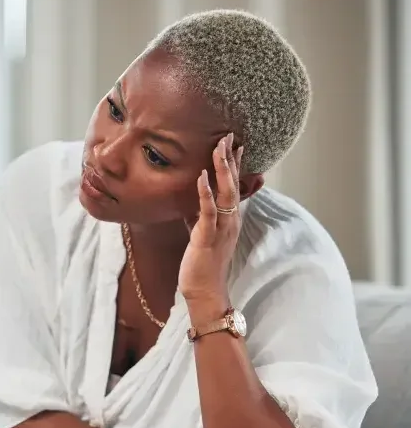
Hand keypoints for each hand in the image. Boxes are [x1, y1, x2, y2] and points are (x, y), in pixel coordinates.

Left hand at [179, 133, 242, 305]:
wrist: (205, 292)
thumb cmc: (202, 265)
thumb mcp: (201, 236)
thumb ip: (200, 218)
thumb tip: (192, 204)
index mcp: (229, 219)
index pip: (234, 186)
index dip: (235, 165)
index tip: (236, 144)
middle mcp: (230, 220)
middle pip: (233, 184)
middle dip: (230, 159)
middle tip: (229, 135)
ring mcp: (221, 228)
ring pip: (225, 193)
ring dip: (222, 169)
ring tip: (219, 146)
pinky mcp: (208, 237)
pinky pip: (208, 211)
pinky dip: (205, 192)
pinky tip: (202, 176)